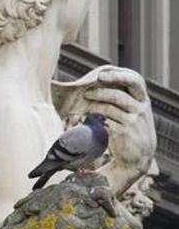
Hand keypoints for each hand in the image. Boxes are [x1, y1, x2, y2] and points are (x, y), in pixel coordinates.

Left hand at [82, 67, 155, 192]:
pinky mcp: (124, 129)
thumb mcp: (133, 113)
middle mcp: (141, 107)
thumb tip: (98, 82)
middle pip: (131, 84)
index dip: (120, 73)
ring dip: (96, 95)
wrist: (136, 157)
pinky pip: (106, 114)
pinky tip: (87, 110)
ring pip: (113, 100)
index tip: (103, 72)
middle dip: (114, 77)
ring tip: (85, 95)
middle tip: (96, 77)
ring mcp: (133, 118)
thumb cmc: (130, 130)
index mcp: (143, 100)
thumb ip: (122, 98)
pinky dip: (95, 110)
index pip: (136, 80)